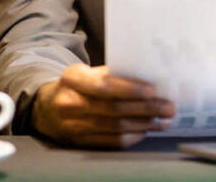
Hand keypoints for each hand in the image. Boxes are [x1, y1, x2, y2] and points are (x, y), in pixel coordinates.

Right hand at [31, 64, 173, 147]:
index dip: (130, 89)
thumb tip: (149, 79)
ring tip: (163, 120)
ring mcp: (72, 126)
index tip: (152, 90)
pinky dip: (133, 136)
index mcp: (72, 78)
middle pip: (113, 109)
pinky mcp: (79, 142)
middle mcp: (69, 103)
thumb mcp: (86, 72)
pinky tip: (147, 130)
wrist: (48, 107)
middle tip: (167, 107)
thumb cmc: (77, 86)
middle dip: (146, 108)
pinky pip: (111, 141)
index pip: (104, 85)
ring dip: (144, 124)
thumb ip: (111, 74)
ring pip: (115, 127)